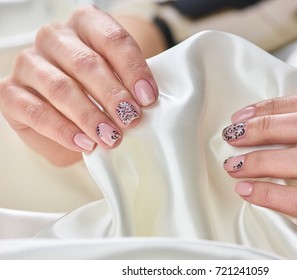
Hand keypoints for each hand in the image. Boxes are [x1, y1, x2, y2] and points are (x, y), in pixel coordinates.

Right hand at [0, 6, 157, 165]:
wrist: (70, 115)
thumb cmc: (98, 92)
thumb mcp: (119, 83)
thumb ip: (130, 86)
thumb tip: (144, 104)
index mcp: (85, 24)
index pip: (112, 40)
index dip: (133, 69)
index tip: (147, 98)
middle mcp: (54, 37)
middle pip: (85, 63)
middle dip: (113, 95)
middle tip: (131, 119)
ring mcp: (29, 63)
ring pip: (61, 88)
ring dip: (90, 116)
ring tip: (111, 137)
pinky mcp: (11, 93)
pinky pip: (37, 112)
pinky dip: (64, 131)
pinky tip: (85, 143)